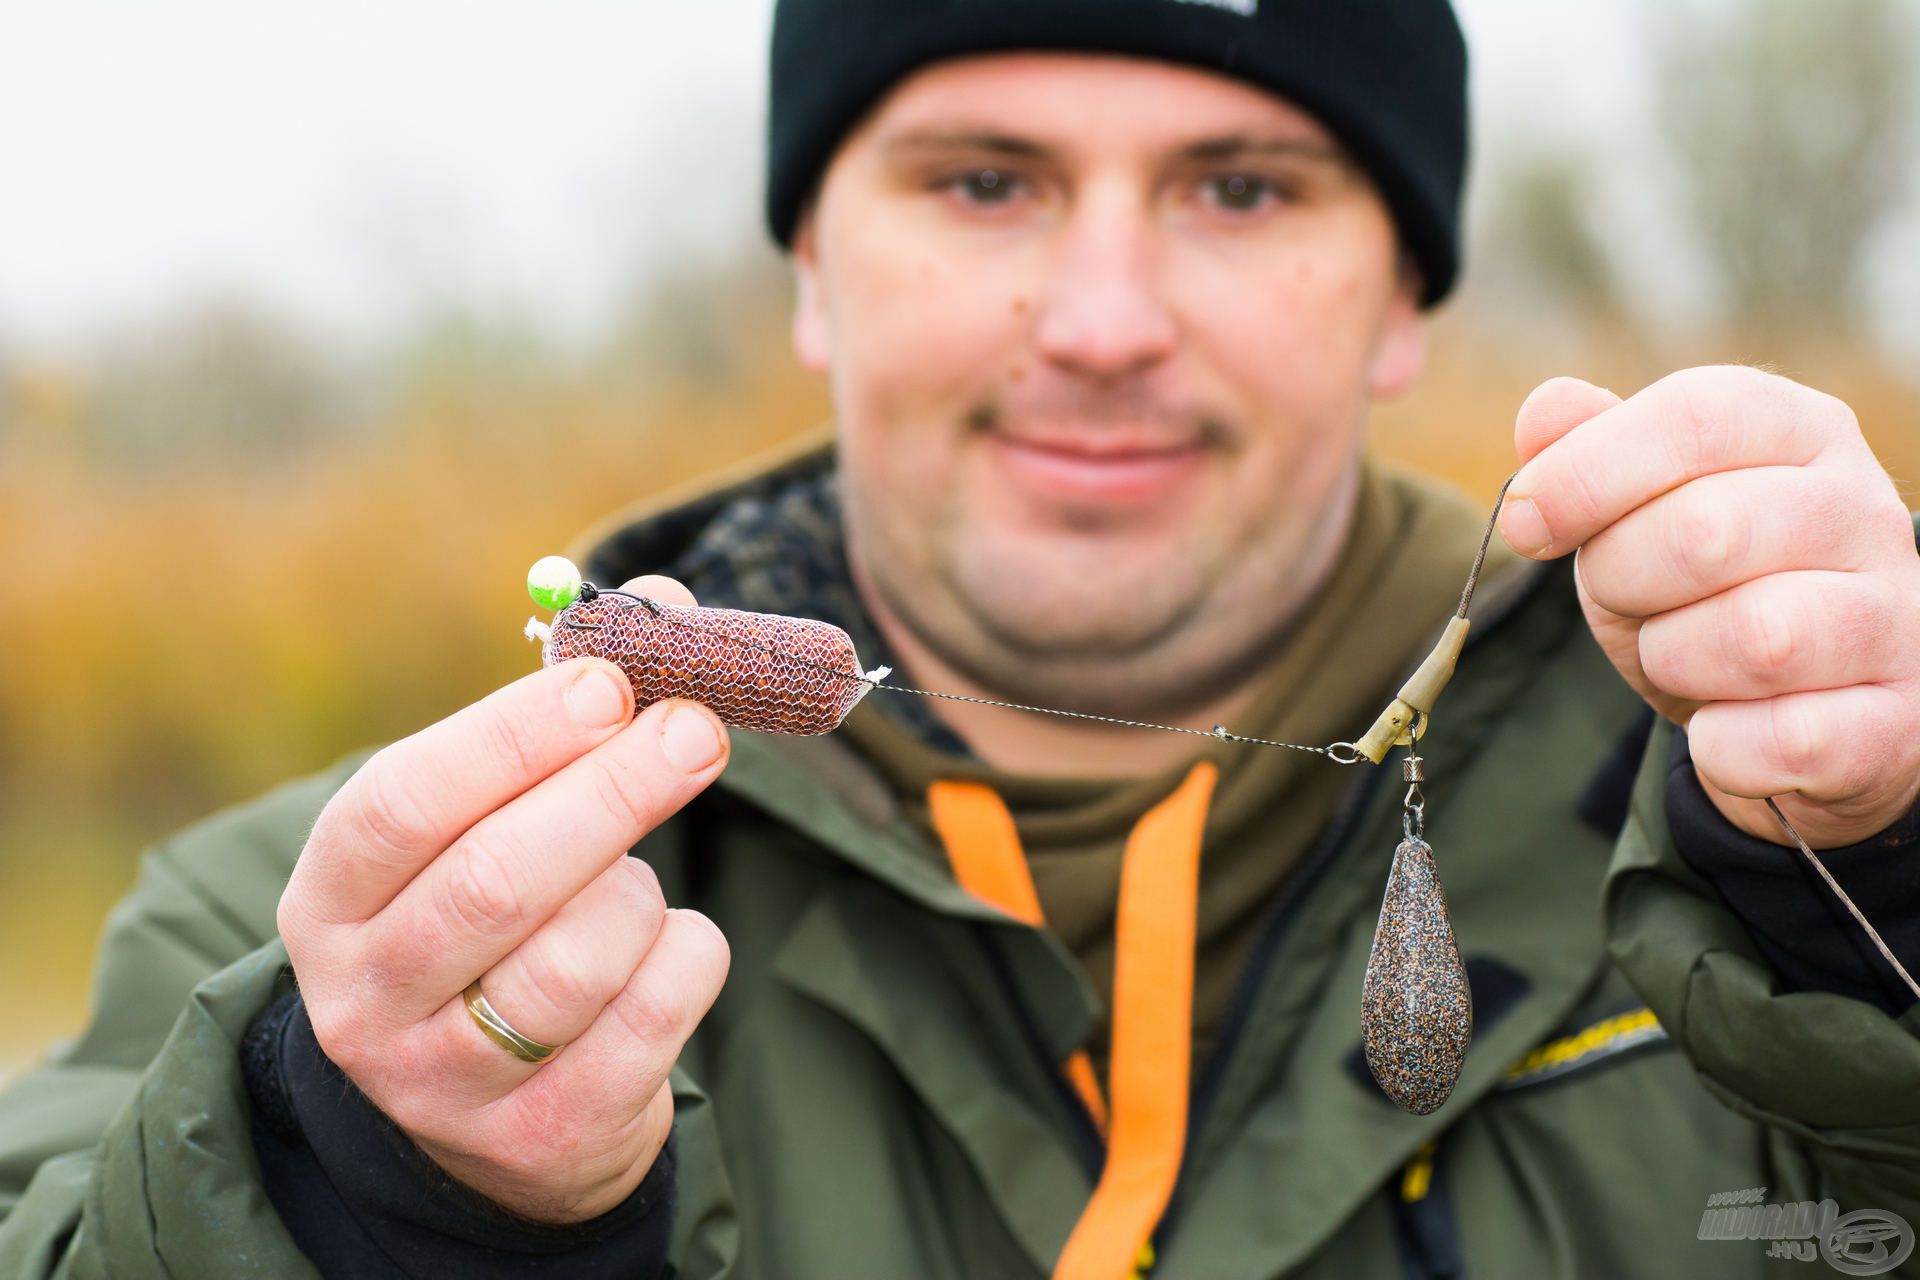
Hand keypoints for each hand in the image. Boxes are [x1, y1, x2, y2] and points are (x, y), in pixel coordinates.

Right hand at [277, 574, 730, 1224]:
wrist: (488, 1117)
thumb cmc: (496, 920)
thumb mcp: (486, 826)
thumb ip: (562, 717)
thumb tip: (666, 602)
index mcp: (330, 903)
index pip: (400, 807)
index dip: (509, 737)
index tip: (606, 685)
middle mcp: (367, 1004)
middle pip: (494, 884)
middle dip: (610, 793)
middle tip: (696, 728)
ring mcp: (449, 1087)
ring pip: (578, 960)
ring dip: (638, 892)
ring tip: (632, 880)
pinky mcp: (546, 1137)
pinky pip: (654, 1014)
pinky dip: (685, 954)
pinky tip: (664, 944)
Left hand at [1497, 368, 1919, 848]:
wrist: (1797, 709)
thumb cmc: (1703, 589)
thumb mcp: (1635, 511)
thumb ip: (1588, 451)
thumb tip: (1546, 411)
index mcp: (1801, 432)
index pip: (1695, 417)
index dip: (1586, 473)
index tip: (1528, 525)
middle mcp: (1865, 512)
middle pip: (1705, 530)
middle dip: (1623, 578)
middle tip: (1628, 600)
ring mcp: (1893, 618)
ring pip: (1755, 639)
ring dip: (1675, 660)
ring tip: (1682, 657)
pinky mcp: (1893, 721)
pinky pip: (1780, 741)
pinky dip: (1721, 746)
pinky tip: (1724, 725)